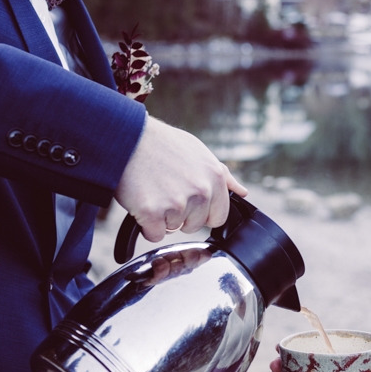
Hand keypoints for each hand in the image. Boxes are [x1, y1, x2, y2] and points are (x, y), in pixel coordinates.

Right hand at [115, 117, 246, 241]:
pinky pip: (153, 235)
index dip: (201, 212)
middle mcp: (201, 191)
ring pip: (172, 229)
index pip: (218, 216)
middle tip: (165, 191)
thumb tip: (242, 192)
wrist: (128, 136)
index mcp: (215, 177)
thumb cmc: (162, 144)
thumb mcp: (199, 152)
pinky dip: (145, 225)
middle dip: (180, 215)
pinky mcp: (153, 212)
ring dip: (161, 217)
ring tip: (153, 191)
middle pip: (194, 226)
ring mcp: (177, 203)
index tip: (187, 201)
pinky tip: (142, 202)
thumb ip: (223, 175)